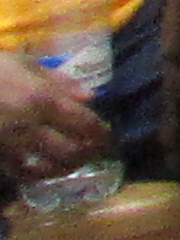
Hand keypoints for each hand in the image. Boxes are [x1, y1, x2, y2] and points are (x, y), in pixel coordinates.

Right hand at [0, 55, 107, 187]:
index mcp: (42, 99)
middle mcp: (29, 126)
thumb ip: (59, 81)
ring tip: (72, 163)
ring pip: (45, 169)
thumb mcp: (24, 64)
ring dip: (64, 169)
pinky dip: (34, 176)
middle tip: (94, 153)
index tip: (109, 136)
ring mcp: (8, 145)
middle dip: (87, 155)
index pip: (84, 123)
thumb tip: (91, 97)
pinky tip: (42, 170)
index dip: (102, 133)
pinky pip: (18, 174)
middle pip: (69, 152)